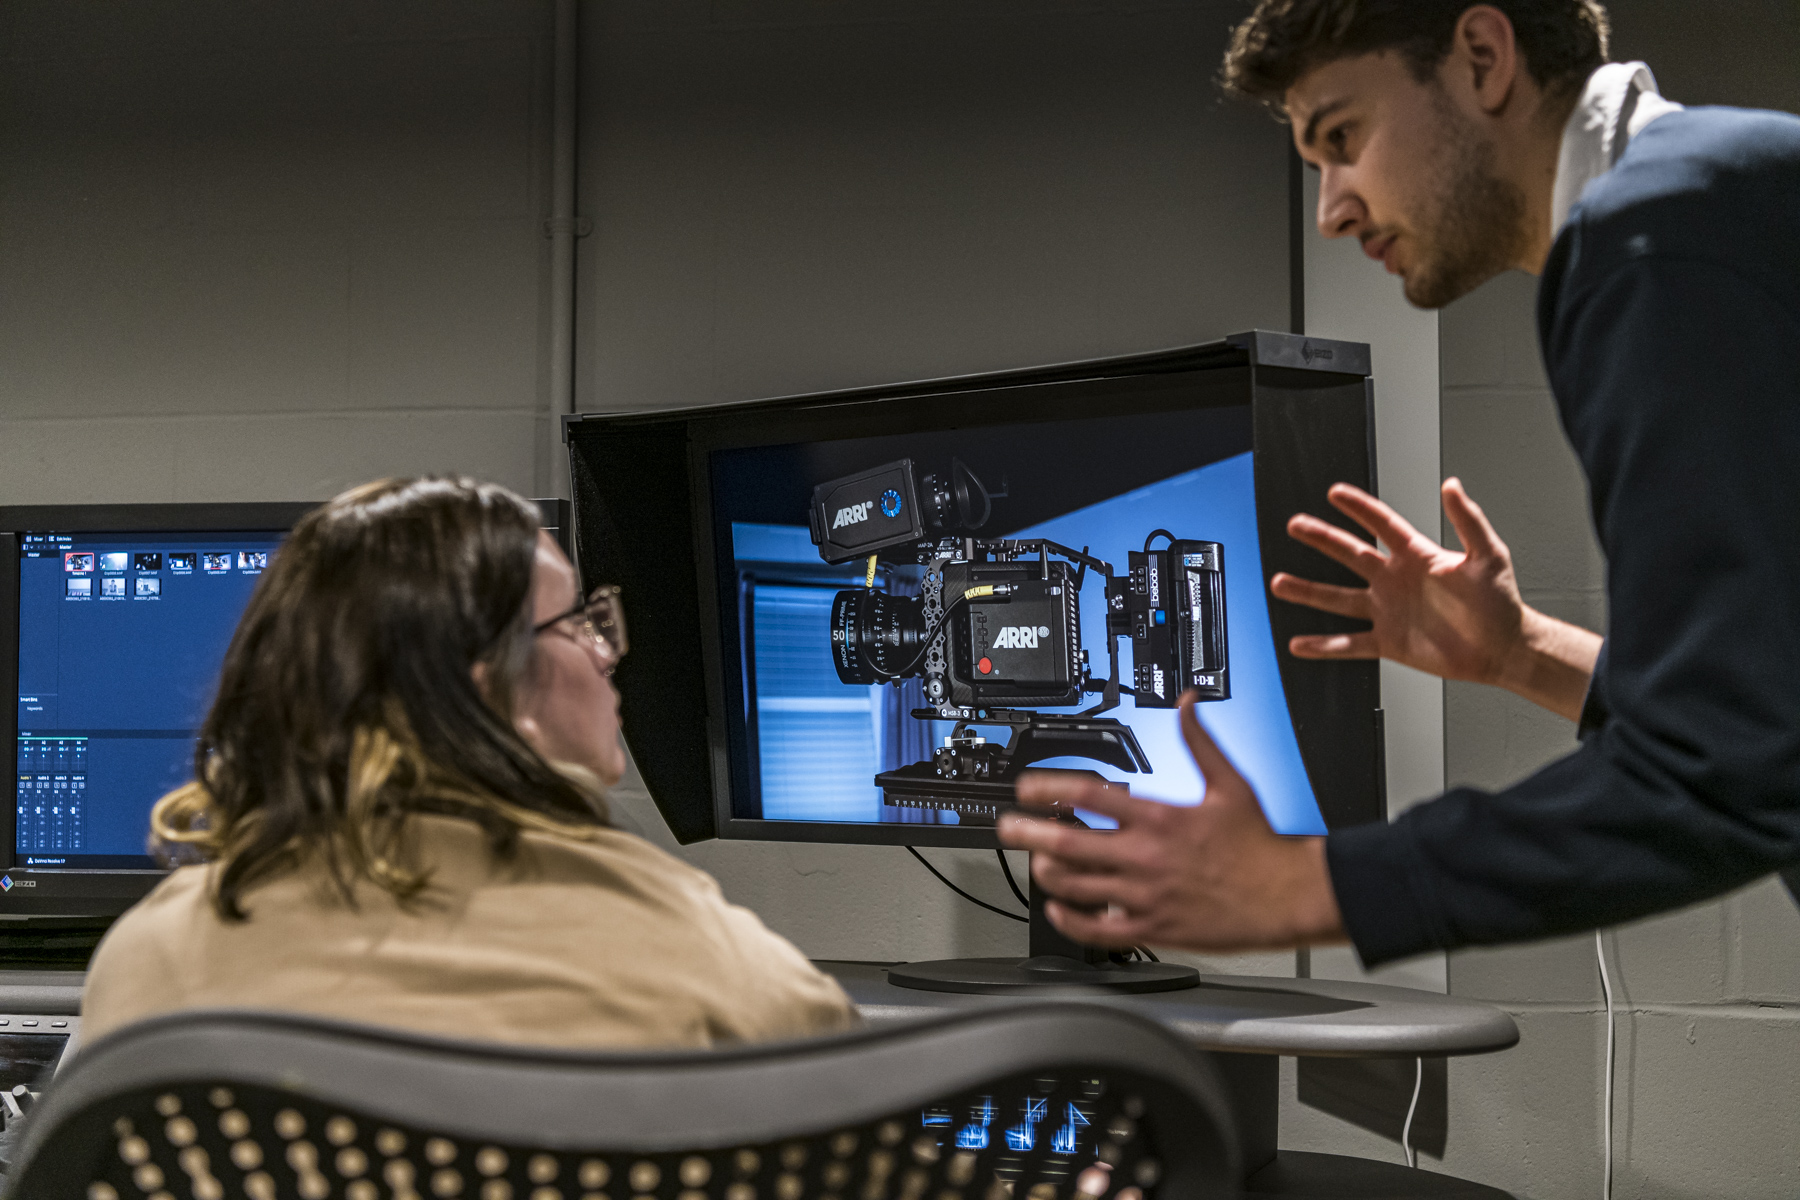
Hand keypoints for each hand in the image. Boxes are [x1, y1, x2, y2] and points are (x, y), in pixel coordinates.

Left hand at [996, 694, 1344, 951]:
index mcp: (1158, 817)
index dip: (1048, 788)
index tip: (1026, 787)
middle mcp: (1144, 856)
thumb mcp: (1231, 783)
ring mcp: (1144, 894)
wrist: (1287, 895)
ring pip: (1075, 886)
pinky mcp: (1153, 927)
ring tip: (1036, 861)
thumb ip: (1200, 741)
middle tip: (1007, 827)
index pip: (1089, 796)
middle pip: (1068, 842)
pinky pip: (1097, 929)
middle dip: (1028, 832)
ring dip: (1047, 872)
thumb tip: (1188, 704)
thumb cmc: (1260, 845)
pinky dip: (1069, 921)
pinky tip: (1058, 910)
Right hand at [1270, 478, 1526, 684]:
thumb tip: (1452, 486)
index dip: (1359, 508)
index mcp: (1417, 556)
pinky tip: (1301, 644)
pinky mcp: (1388, 642)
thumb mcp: (1488, 554)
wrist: (1503, 648)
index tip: (1335, 493)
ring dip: (1309, 591)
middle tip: (1296, 525)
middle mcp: (1396, 580)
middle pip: (1350, 554)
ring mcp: (1388, 611)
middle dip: (1321, 538)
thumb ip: (1468, 520)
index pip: (1382, 525)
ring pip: (1339, 598)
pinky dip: (1324, 645)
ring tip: (1280, 583)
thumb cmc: (1500, 602)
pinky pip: (1349, 643)